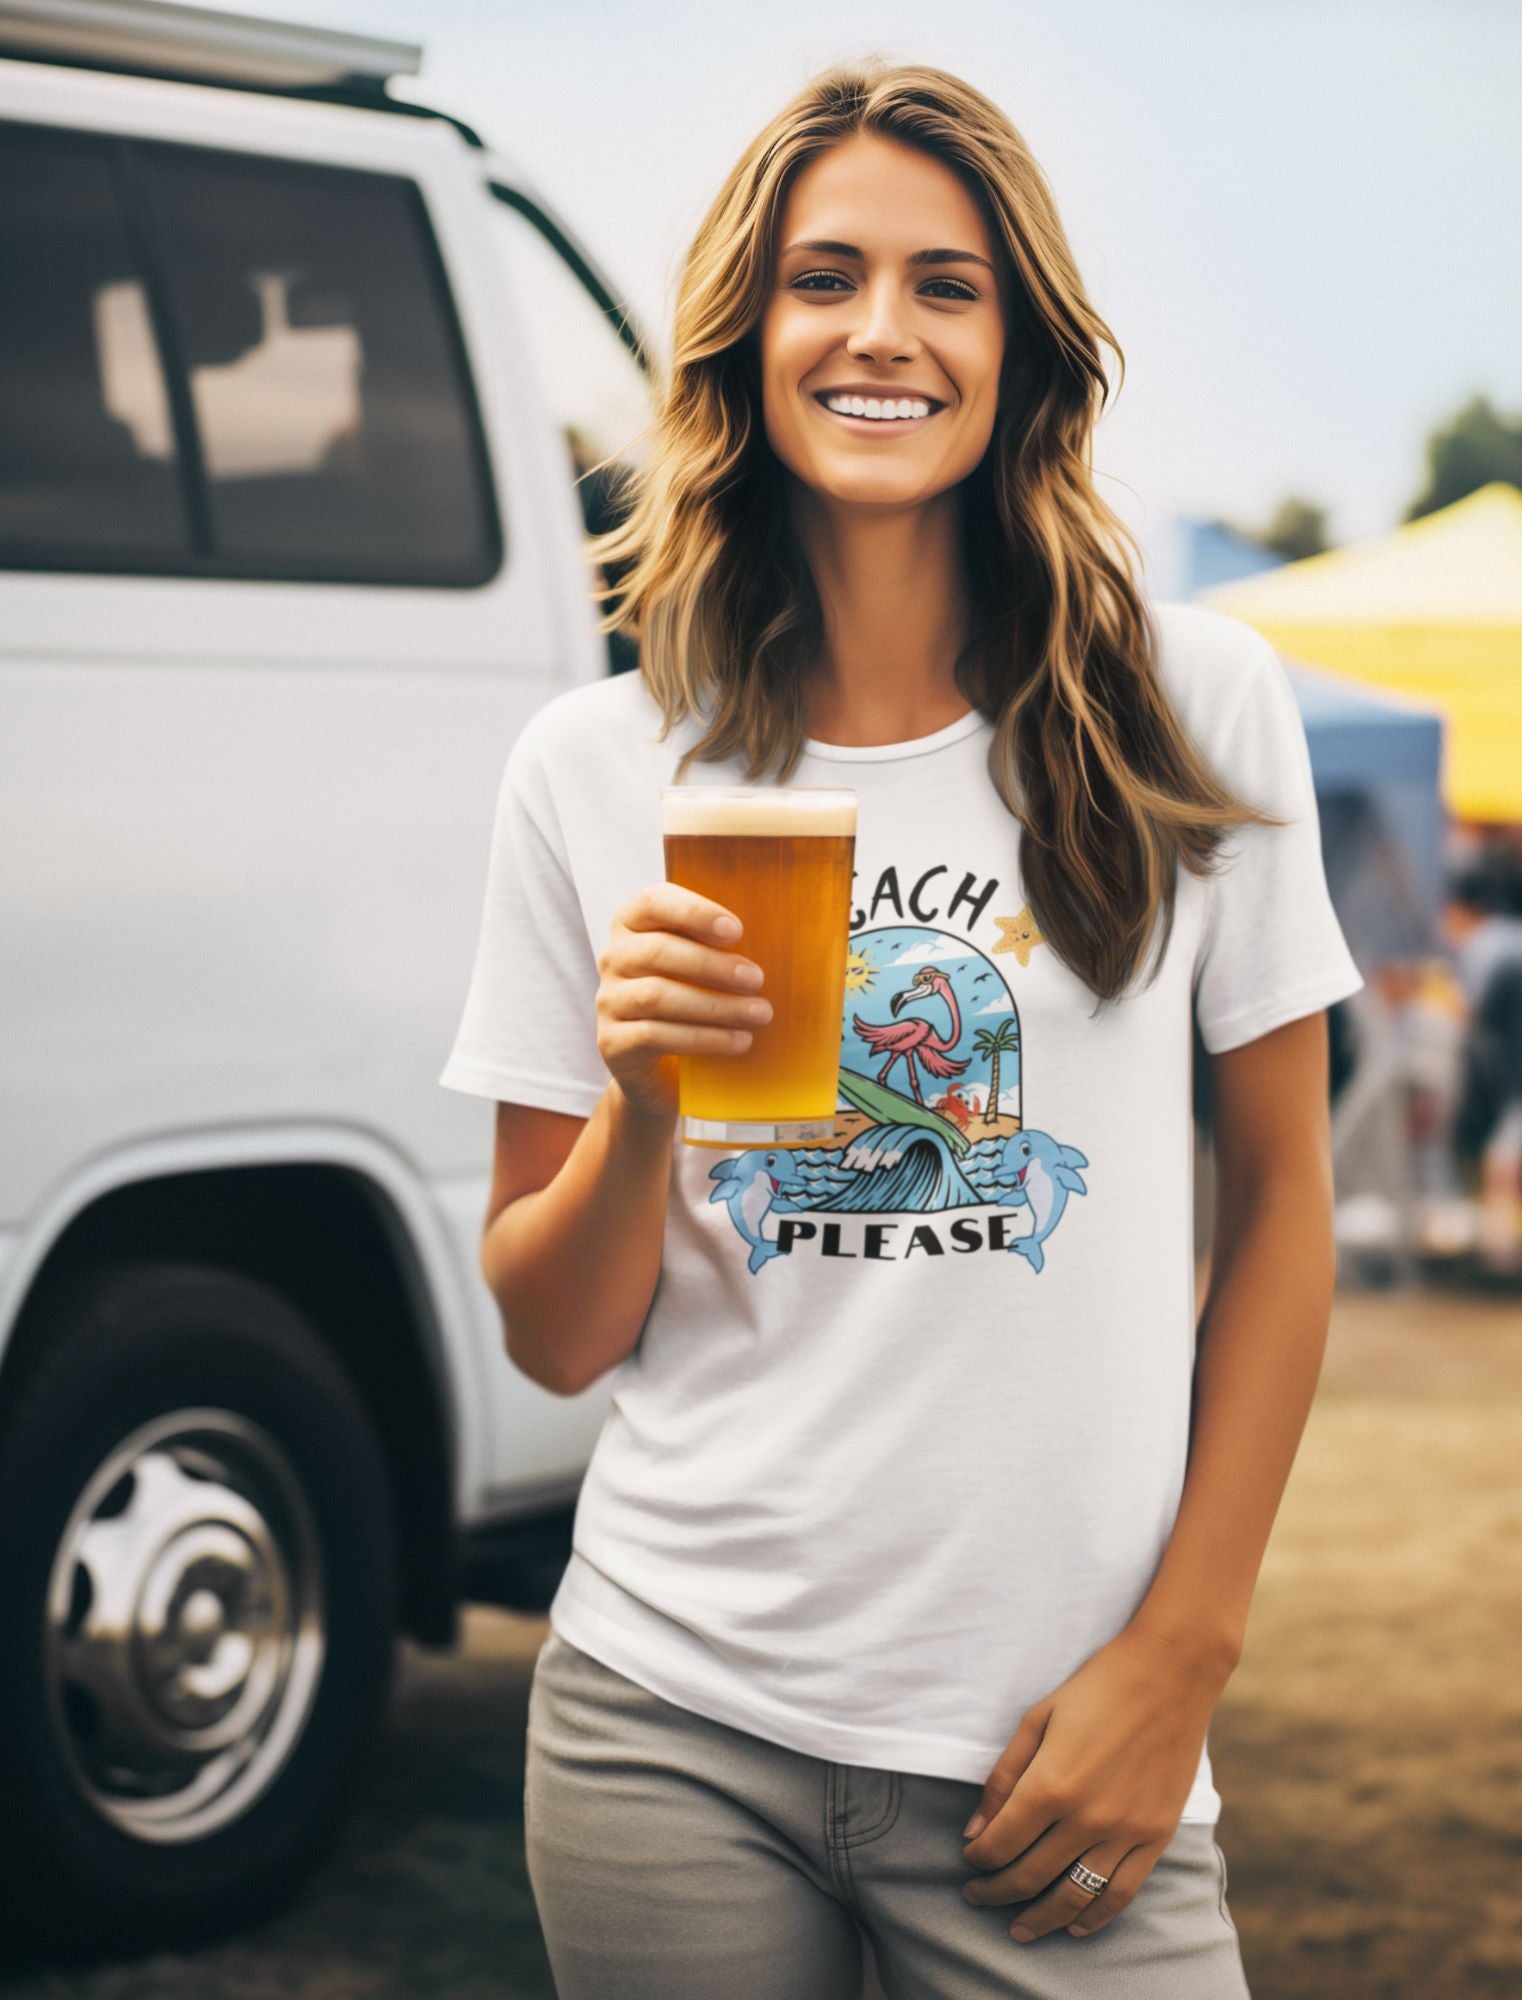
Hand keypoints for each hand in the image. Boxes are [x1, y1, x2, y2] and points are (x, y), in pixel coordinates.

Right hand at [596, 883, 770, 1119]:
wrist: (662, 1071)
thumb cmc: (693, 1002)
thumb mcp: (703, 967)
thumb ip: (723, 944)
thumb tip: (782, 934)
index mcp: (633, 924)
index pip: (653, 901)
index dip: (693, 911)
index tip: (737, 930)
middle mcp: (614, 957)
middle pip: (658, 951)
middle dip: (713, 965)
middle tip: (757, 979)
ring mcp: (608, 1001)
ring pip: (657, 996)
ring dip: (715, 1005)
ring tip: (759, 1013)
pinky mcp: (612, 1042)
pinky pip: (655, 1035)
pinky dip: (703, 1038)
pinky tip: (739, 1041)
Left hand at [959, 1621, 1232, 1943]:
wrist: (1170, 1673)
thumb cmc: (1096, 1688)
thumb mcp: (1037, 1718)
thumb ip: (1003, 1778)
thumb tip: (974, 1832)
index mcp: (1050, 1784)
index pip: (1000, 1844)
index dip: (978, 1860)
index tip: (969, 1861)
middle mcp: (1086, 1817)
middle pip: (1030, 1876)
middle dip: (996, 1892)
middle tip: (978, 1897)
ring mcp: (1125, 1831)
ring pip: (1074, 1896)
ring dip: (1041, 1918)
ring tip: (1018, 1928)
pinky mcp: (1156, 1837)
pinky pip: (1121, 1894)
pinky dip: (1095, 1918)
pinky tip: (1074, 1927)